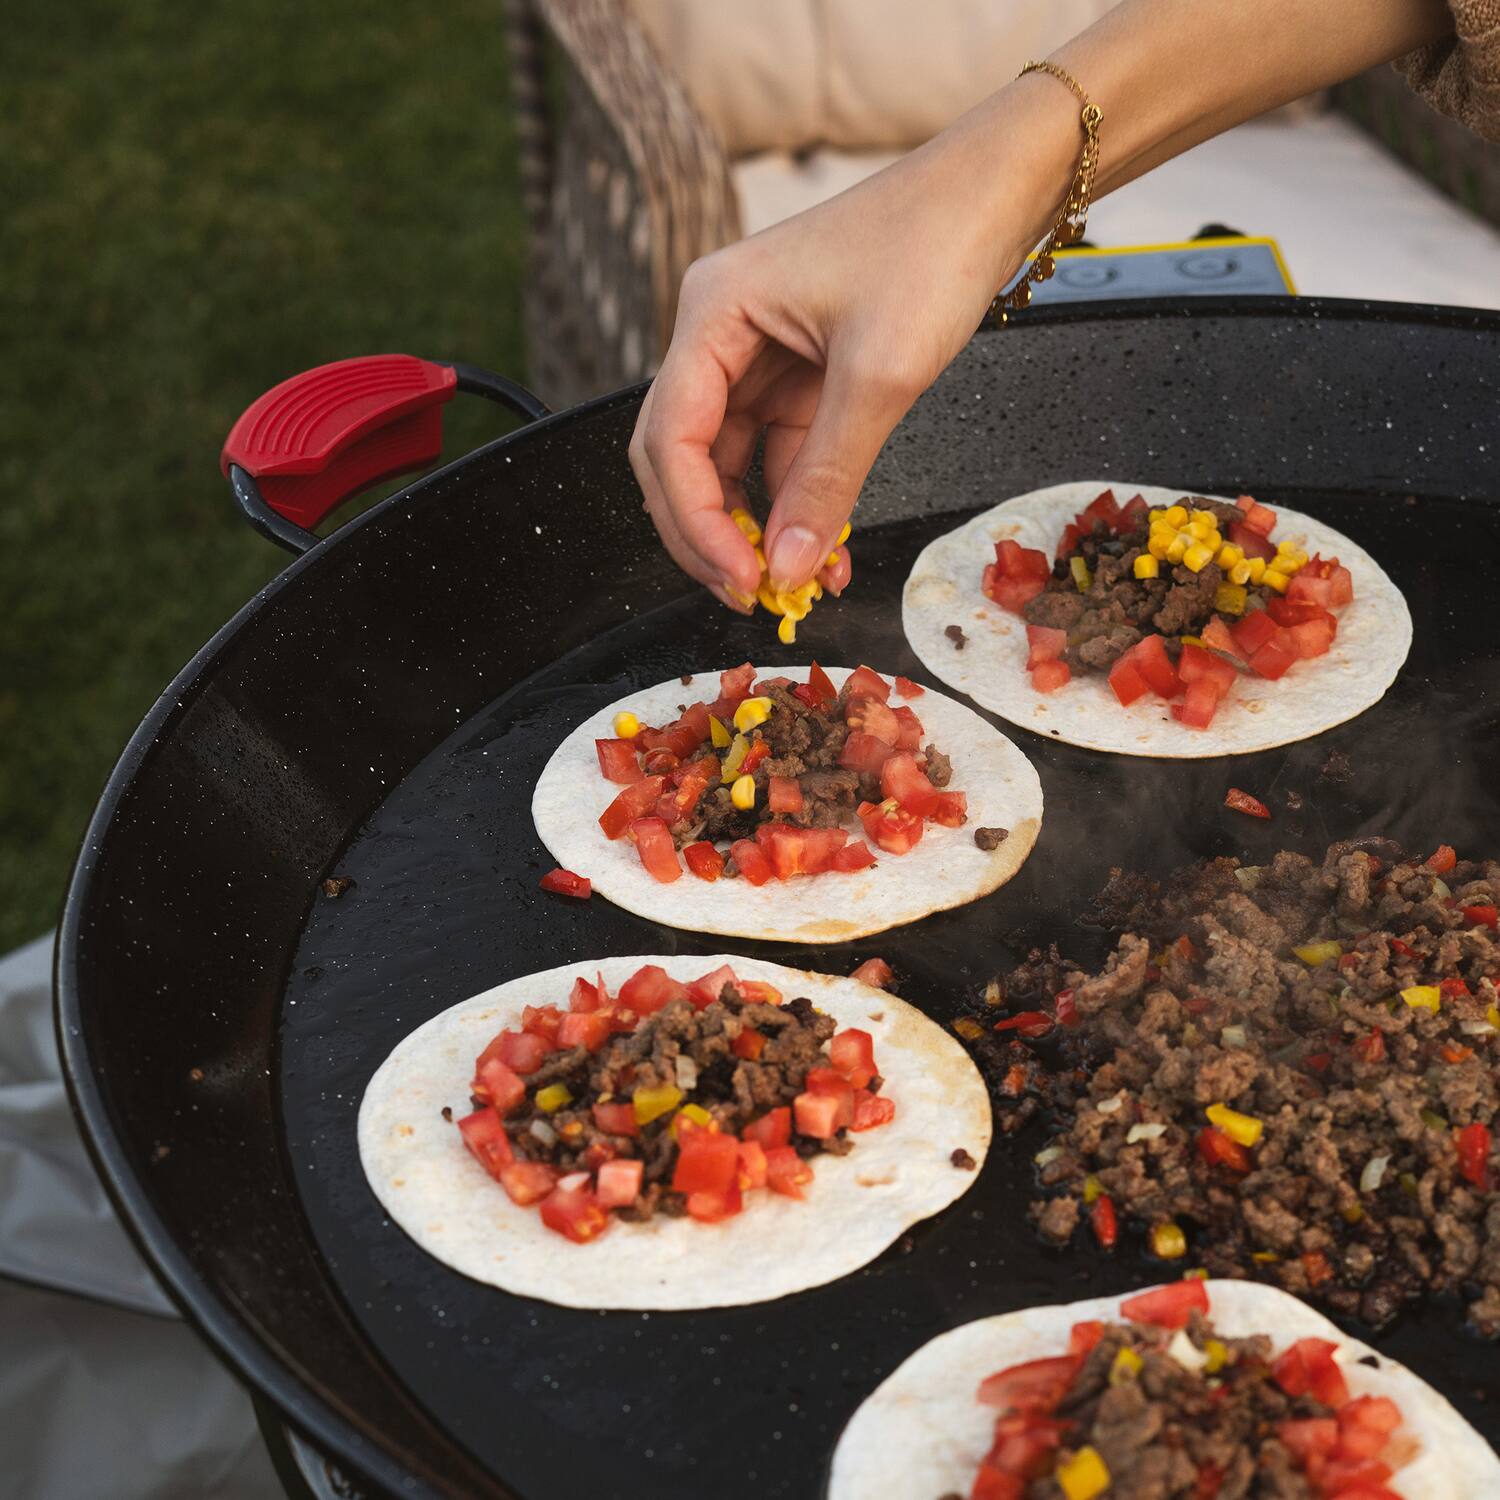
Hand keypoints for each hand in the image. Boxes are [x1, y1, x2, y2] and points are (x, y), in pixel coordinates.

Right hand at [628, 84, 1074, 608]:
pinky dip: (797, 505)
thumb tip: (789, 567)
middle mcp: (721, 332)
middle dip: (711, 534)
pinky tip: (823, 550)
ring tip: (794, 583)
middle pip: (683, 458)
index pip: (670, 439)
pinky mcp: (799, 373)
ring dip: (757, 529)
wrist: (997, 192)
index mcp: (713, 311)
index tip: (741, 578)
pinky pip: (779, 455)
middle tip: (752, 594)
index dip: (697, 522)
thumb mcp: (878, 377)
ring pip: (729, 465)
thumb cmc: (934, 245)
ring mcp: (757, 354)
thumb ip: (826, 480)